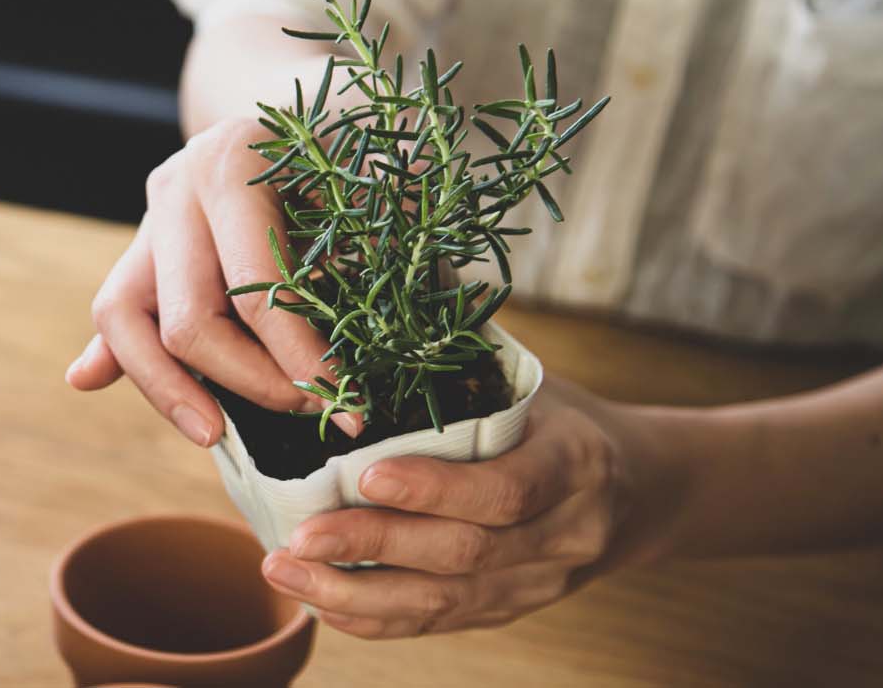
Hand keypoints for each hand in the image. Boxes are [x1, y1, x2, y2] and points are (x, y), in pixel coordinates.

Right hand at [65, 117, 361, 444]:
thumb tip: (385, 328)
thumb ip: (381, 240)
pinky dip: (111, 352)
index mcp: (231, 164)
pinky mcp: (140, 245)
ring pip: (124, 318)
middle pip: (187, 320)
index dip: (301, 360)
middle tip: (311, 413)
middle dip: (249, 383)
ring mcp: (149, 216)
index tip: (346, 404)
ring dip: (167, 388)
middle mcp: (175, 186)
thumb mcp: (376, 174)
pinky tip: (89, 381)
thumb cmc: (351, 141)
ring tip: (214, 436)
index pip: (255, 292)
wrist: (299, 94)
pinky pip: (115, 310)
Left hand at [259, 377, 664, 637]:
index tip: (366, 476)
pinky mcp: (508, 611)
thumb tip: (374, 300)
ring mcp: (538, 583)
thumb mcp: (533, 381)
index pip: (507, 489)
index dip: (436, 489)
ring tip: (284, 571)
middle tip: (299, 535)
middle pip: (464, 553)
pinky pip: (436, 624)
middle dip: (373, 545)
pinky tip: (316, 599)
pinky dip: (373, 617)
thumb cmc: (560, 419)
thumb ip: (465, 359)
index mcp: (577, 464)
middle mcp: (565, 534)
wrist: (640, 491)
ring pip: (444, 603)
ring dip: (354, 592)